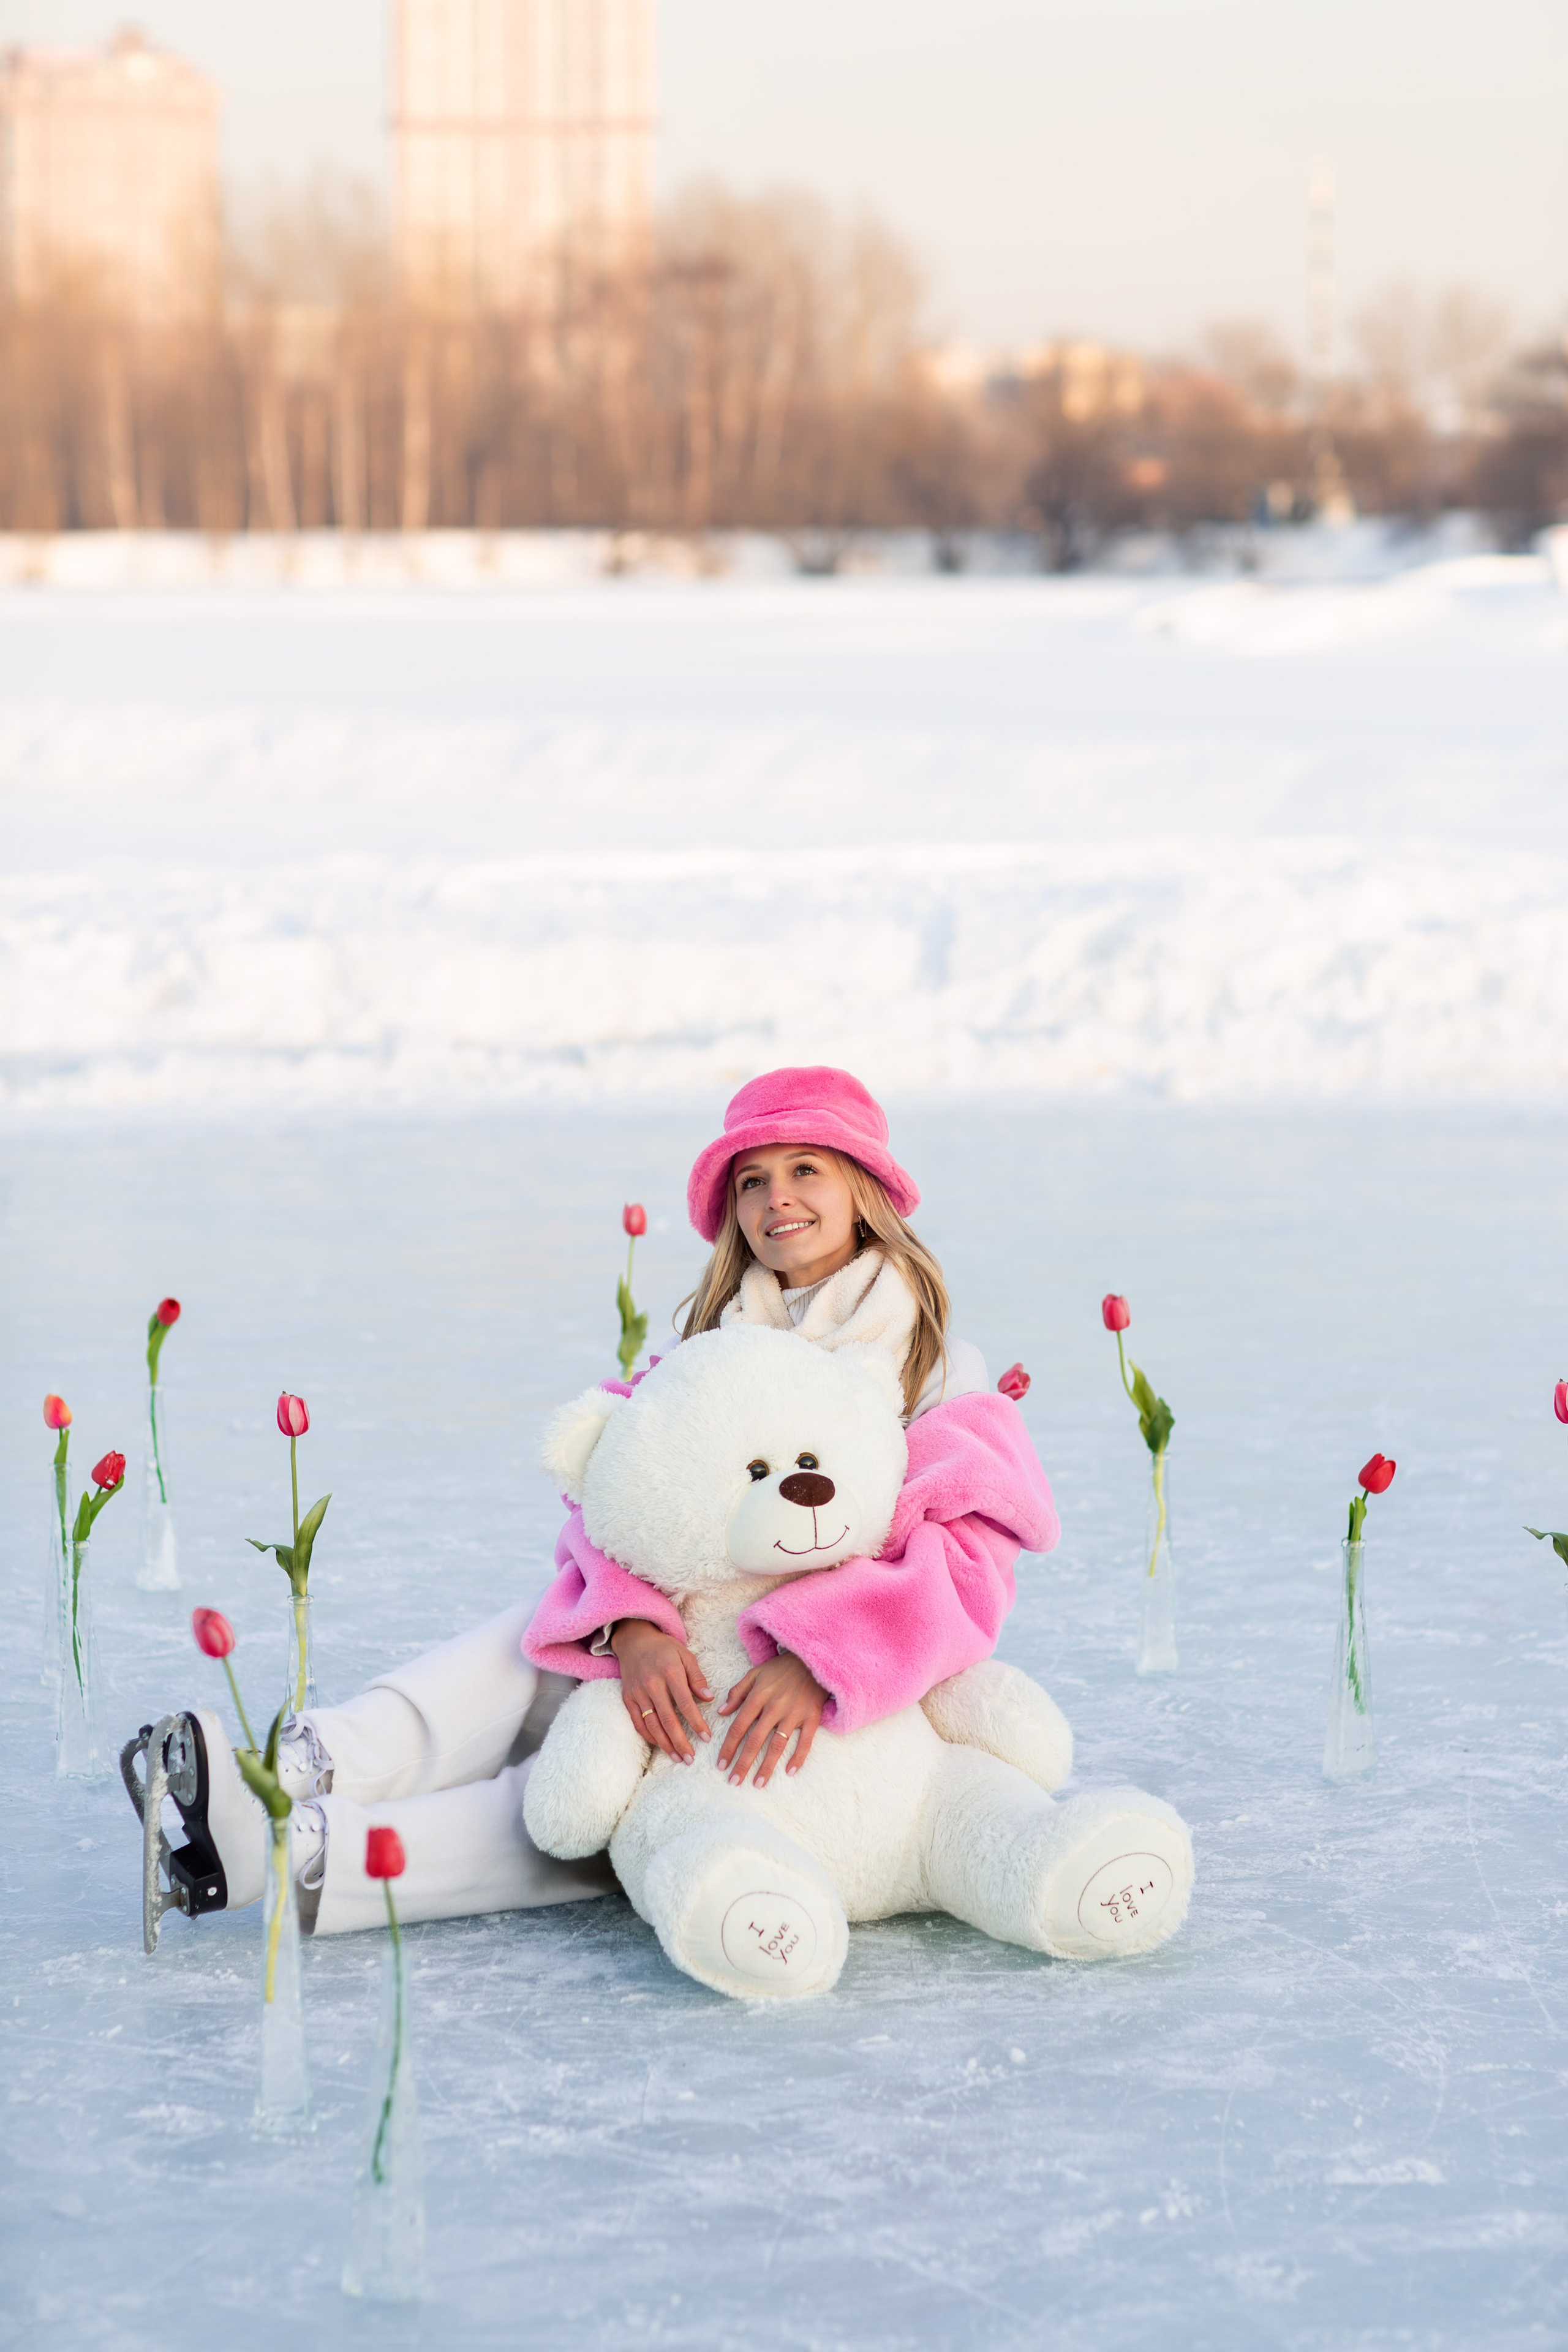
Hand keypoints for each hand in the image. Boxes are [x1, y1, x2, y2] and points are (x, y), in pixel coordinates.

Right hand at [609, 1619, 712, 1763]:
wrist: (634, 1639)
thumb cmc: (665, 1648)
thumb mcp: (685, 1655)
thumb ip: (697, 1678)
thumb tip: (709, 1699)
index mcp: (670, 1672)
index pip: (685, 1703)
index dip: (696, 1722)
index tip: (706, 1737)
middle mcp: (652, 1684)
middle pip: (667, 1719)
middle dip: (680, 1741)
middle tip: (691, 1758)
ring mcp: (637, 1692)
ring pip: (651, 1724)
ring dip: (665, 1744)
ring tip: (677, 1757)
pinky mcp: (628, 1698)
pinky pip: (637, 1722)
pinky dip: (649, 1736)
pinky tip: (660, 1745)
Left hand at [717, 1651, 827, 1786]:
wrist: (813, 1660)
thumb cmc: (781, 1668)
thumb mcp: (755, 1674)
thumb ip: (737, 1692)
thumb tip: (720, 1711)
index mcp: (758, 1696)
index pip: (739, 1727)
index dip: (728, 1747)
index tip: (720, 1765)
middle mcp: (774, 1707)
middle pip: (755, 1740)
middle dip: (743, 1763)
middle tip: (733, 1781)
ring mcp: (794, 1714)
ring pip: (777, 1745)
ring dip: (767, 1766)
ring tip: (757, 1783)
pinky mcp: (812, 1717)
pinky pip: (805, 1741)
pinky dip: (798, 1757)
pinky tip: (790, 1772)